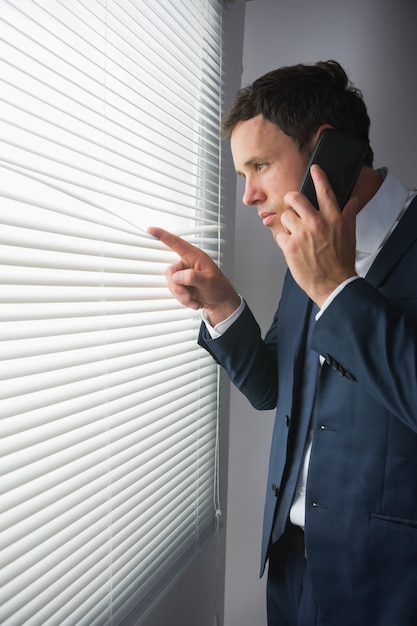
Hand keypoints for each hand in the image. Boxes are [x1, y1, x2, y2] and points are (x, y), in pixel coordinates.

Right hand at [147, 227, 240, 325]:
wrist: (221, 302)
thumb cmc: (220, 288)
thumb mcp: (208, 282)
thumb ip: (192, 277)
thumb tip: (178, 276)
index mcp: (195, 257)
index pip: (176, 243)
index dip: (163, 235)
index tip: (151, 229)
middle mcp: (188, 264)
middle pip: (170, 272)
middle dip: (178, 287)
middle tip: (188, 294)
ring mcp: (184, 276)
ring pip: (172, 284)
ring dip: (182, 295)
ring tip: (193, 298)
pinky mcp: (183, 285)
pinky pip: (175, 292)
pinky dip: (184, 300)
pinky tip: (194, 301)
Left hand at [275, 164, 357, 306]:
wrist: (334, 284)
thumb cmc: (341, 262)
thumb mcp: (350, 235)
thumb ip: (348, 215)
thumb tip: (352, 201)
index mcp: (333, 218)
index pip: (325, 191)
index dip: (318, 177)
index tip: (314, 169)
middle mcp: (317, 222)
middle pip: (295, 198)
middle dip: (291, 199)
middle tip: (292, 204)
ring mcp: (302, 234)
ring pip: (286, 216)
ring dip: (288, 224)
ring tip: (296, 235)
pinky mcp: (289, 246)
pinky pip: (279, 234)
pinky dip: (283, 240)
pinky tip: (293, 247)